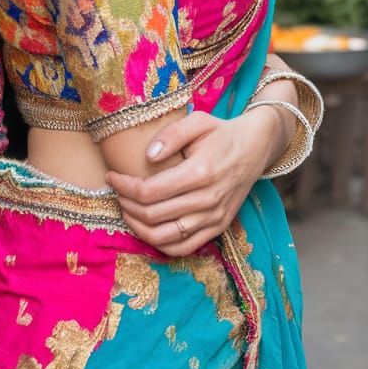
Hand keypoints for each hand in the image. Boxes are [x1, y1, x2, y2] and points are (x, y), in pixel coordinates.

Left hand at [106, 108, 280, 257]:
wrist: (255, 147)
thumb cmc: (221, 132)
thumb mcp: (198, 121)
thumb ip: (171, 135)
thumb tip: (148, 156)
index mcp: (200, 172)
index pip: (150, 192)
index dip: (124, 187)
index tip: (112, 177)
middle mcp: (208, 200)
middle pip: (153, 215)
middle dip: (127, 205)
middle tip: (117, 193)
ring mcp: (214, 218)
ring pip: (165, 237)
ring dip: (138, 227)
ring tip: (127, 211)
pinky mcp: (219, 227)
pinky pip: (184, 248)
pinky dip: (160, 244)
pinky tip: (148, 229)